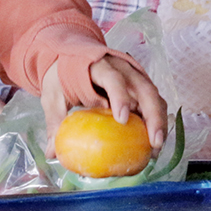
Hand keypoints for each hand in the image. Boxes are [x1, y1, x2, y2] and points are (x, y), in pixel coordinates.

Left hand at [40, 54, 169, 158]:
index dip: (120, 97)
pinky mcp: (139, 85)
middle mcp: (122, 67)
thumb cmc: (63, 76)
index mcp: (98, 66)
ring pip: (153, 95)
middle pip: (143, 88)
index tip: (122, 119)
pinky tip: (153, 141)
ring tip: (156, 147)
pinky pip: (153, 100)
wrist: (71, 56)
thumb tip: (52, 153)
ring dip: (159, 120)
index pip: (113, 78)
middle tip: (154, 142)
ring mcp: (134, 75)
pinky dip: (157, 119)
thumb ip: (55, 122)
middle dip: (153, 115)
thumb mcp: (54, 96)